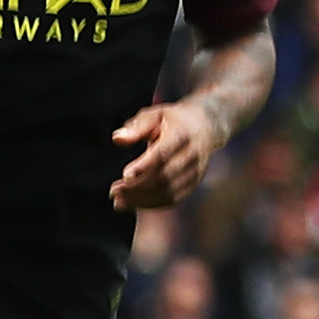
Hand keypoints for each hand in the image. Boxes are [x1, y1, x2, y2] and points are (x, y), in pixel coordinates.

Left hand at [110, 98, 226, 210]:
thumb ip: (136, 127)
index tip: (125, 175)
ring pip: (169, 191)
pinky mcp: (194, 183)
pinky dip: (152, 204)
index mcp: (182, 134)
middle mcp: (192, 155)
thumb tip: (117, 139)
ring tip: (118, 201)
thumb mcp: (154, 115)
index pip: (163, 153)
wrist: (205, 126)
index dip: (144, 166)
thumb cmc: (171, 120)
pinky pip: (174, 198)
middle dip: (137, 187)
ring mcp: (195, 171)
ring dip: (142, 199)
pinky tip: (132, 204)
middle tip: (113, 191)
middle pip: (164, 176)